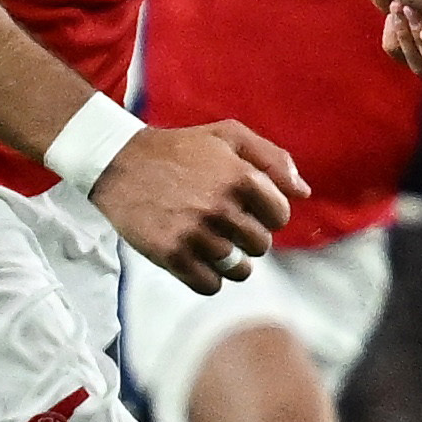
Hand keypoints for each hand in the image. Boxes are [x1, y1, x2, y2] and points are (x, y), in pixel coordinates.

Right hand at [100, 121, 304, 295]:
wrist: (118, 162)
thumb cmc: (179, 149)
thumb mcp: (228, 136)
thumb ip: (272, 159)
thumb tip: (303, 193)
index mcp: (241, 177)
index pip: (280, 216)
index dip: (267, 214)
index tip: (247, 209)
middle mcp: (220, 207)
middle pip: (260, 245)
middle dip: (247, 237)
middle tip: (224, 225)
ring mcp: (195, 233)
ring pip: (239, 270)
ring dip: (231, 261)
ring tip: (213, 244)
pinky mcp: (170, 255)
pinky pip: (210, 285)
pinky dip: (208, 279)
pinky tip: (197, 260)